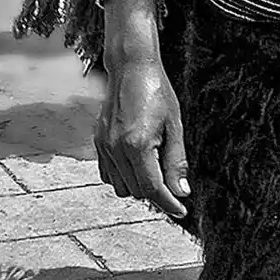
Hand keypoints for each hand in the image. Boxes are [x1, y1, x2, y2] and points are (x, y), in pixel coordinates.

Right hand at [95, 58, 189, 218]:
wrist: (132, 68)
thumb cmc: (158, 92)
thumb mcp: (174, 125)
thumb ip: (176, 161)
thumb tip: (181, 192)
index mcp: (138, 145)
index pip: (153, 189)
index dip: (168, 204)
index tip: (182, 211)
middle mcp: (117, 150)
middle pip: (137, 192)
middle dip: (156, 192)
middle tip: (173, 179)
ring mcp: (104, 147)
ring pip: (121, 187)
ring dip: (139, 185)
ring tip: (155, 165)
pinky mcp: (98, 143)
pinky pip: (109, 174)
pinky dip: (123, 176)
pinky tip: (137, 161)